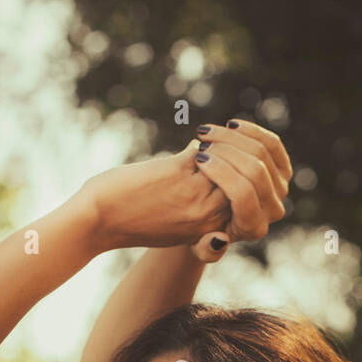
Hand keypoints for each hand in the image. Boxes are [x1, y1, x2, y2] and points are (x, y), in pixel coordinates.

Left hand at [80, 120, 289, 260]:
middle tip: (229, 135)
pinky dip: (210, 136)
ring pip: (239, 160)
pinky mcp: (178, 175)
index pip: (262, 196)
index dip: (263, 170)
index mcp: (215, 226)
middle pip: (256, 176)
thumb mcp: (178, 217)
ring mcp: (196, 195)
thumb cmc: (133, 217)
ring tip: (212, 134)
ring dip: (230, 138)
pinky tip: (198, 134)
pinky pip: (210, 149)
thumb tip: (209, 152)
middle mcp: (211, 214)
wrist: (98, 221)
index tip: (246, 152)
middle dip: (250, 146)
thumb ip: (201, 196)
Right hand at [186, 120, 291, 263]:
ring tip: (206, 133)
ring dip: (232, 137)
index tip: (199, 158)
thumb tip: (219, 240)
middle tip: (201, 142)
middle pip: (255, 170)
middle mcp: (273, 209)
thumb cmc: (204, 230)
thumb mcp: (198, 245)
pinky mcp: (283, 168)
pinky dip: (251, 131)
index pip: (243, 194)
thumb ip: (206, 250)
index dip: (222, 171)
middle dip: (226, 150)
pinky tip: (229, 125)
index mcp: (254, 227)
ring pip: (262, 152)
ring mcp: (281, 187)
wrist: (219, 216)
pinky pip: (271, 143)